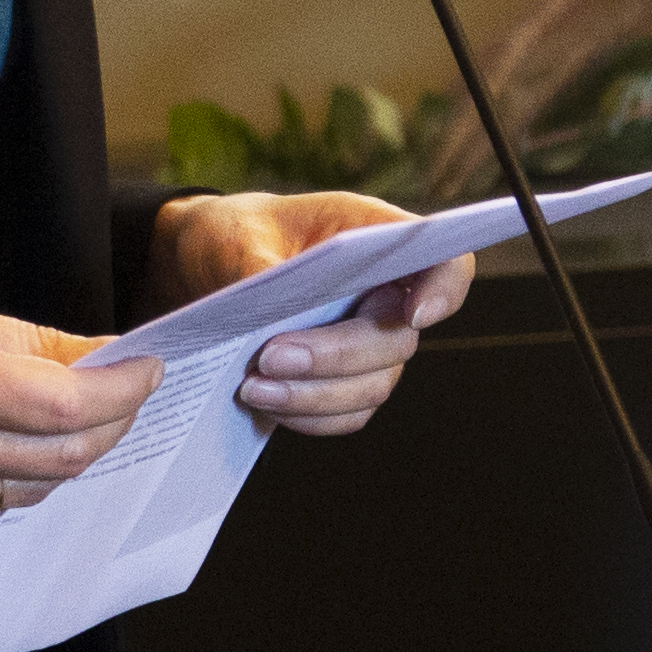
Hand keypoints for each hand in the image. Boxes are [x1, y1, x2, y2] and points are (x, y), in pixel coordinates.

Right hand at [0, 272, 159, 537]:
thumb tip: (97, 356)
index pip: (65, 402)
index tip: (150, 367)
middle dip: (111, 424)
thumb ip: (23, 341)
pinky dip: (14, 483)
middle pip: (60, 457)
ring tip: (79, 419)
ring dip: (67, 457)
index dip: (123, 388)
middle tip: (128, 394)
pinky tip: (16, 449)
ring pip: (27, 492)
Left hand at [148, 189, 473, 438]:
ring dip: (314, 395)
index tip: (414, 315)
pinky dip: (308, 416)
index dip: (444, 290)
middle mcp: (384, 295)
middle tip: (270, 356)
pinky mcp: (342, 382)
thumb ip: (255, 264)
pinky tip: (264, 403)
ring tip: (252, 387)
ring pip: (372, 386)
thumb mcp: (235, 235)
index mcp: (375, 239)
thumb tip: (262, 303)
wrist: (206, 268)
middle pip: (398, 339)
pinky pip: (346, 414)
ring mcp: (368, 344)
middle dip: (336, 355)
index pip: (444, 263)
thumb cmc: (234, 236)